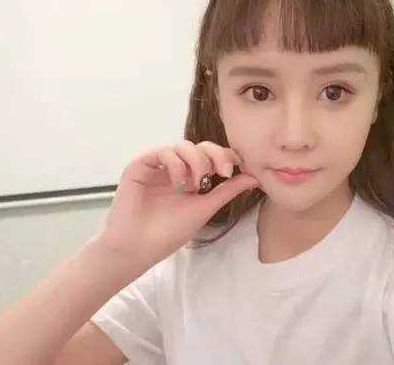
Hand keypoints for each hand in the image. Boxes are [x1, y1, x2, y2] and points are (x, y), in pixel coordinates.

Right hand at [97, 140, 258, 270]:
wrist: (138, 247)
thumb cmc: (169, 232)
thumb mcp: (206, 208)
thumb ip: (228, 191)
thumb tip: (255, 177)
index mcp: (190, 178)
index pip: (211, 156)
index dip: (225, 156)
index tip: (236, 167)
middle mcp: (174, 169)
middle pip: (199, 146)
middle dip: (215, 155)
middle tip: (223, 171)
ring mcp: (157, 166)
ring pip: (183, 146)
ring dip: (196, 161)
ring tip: (197, 184)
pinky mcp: (140, 165)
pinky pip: (163, 152)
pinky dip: (176, 164)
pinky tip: (179, 183)